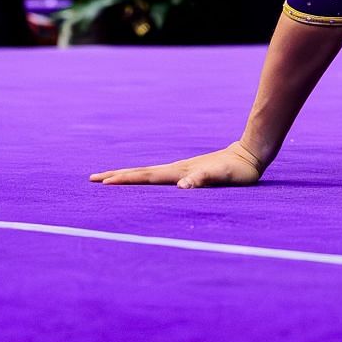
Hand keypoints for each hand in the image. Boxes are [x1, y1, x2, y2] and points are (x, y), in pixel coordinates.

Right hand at [90, 141, 263, 187]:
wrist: (249, 155)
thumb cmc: (238, 171)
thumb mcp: (224, 177)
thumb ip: (204, 179)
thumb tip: (183, 187)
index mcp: (179, 172)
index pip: (146, 177)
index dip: (125, 180)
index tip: (103, 182)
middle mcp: (176, 170)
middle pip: (140, 172)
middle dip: (116, 176)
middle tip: (91, 179)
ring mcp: (180, 169)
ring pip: (147, 173)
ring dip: (126, 175)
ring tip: (108, 178)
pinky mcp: (187, 171)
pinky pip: (158, 176)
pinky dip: (142, 177)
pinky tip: (141, 180)